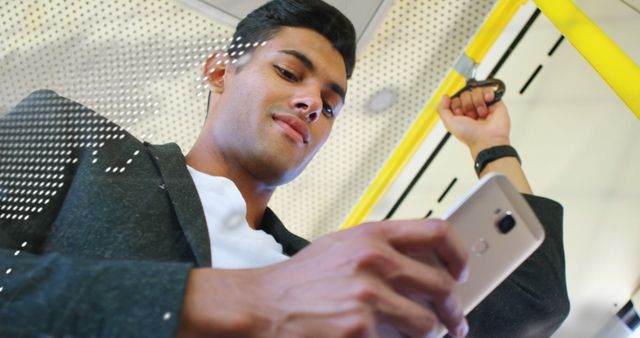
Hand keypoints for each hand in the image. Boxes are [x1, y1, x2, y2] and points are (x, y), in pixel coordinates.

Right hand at [178, 219, 468, 337]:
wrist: (263, 305)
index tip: (463, 272)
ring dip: (426, 334)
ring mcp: (369, 296)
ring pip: (426, 324)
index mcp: (372, 235)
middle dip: (455, 311)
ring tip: (414, 335)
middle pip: (442, 286)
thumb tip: (421, 265)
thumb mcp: (341, 247)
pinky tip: (377, 337)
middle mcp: (374, 261)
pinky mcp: (361, 329)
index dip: (459, 255)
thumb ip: (381, 249)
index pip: (438, 233)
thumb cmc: (300, 280)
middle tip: (456, 322)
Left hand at [438, 87, 510, 157]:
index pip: (455, 99)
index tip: (460, 114)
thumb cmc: (470, 135)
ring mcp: (483, 105)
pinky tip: (487, 102)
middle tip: (471, 116)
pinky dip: (487, 94)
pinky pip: (488, 89)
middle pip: (465, 94)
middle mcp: (471, 109)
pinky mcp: (495, 102)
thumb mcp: (449, 123)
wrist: (487, 139)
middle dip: (467, 104)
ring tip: (481, 113)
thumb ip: (442, 109)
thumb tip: (444, 97)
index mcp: (461, 114)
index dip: (456, 105)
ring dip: (477, 102)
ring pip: (476, 91)